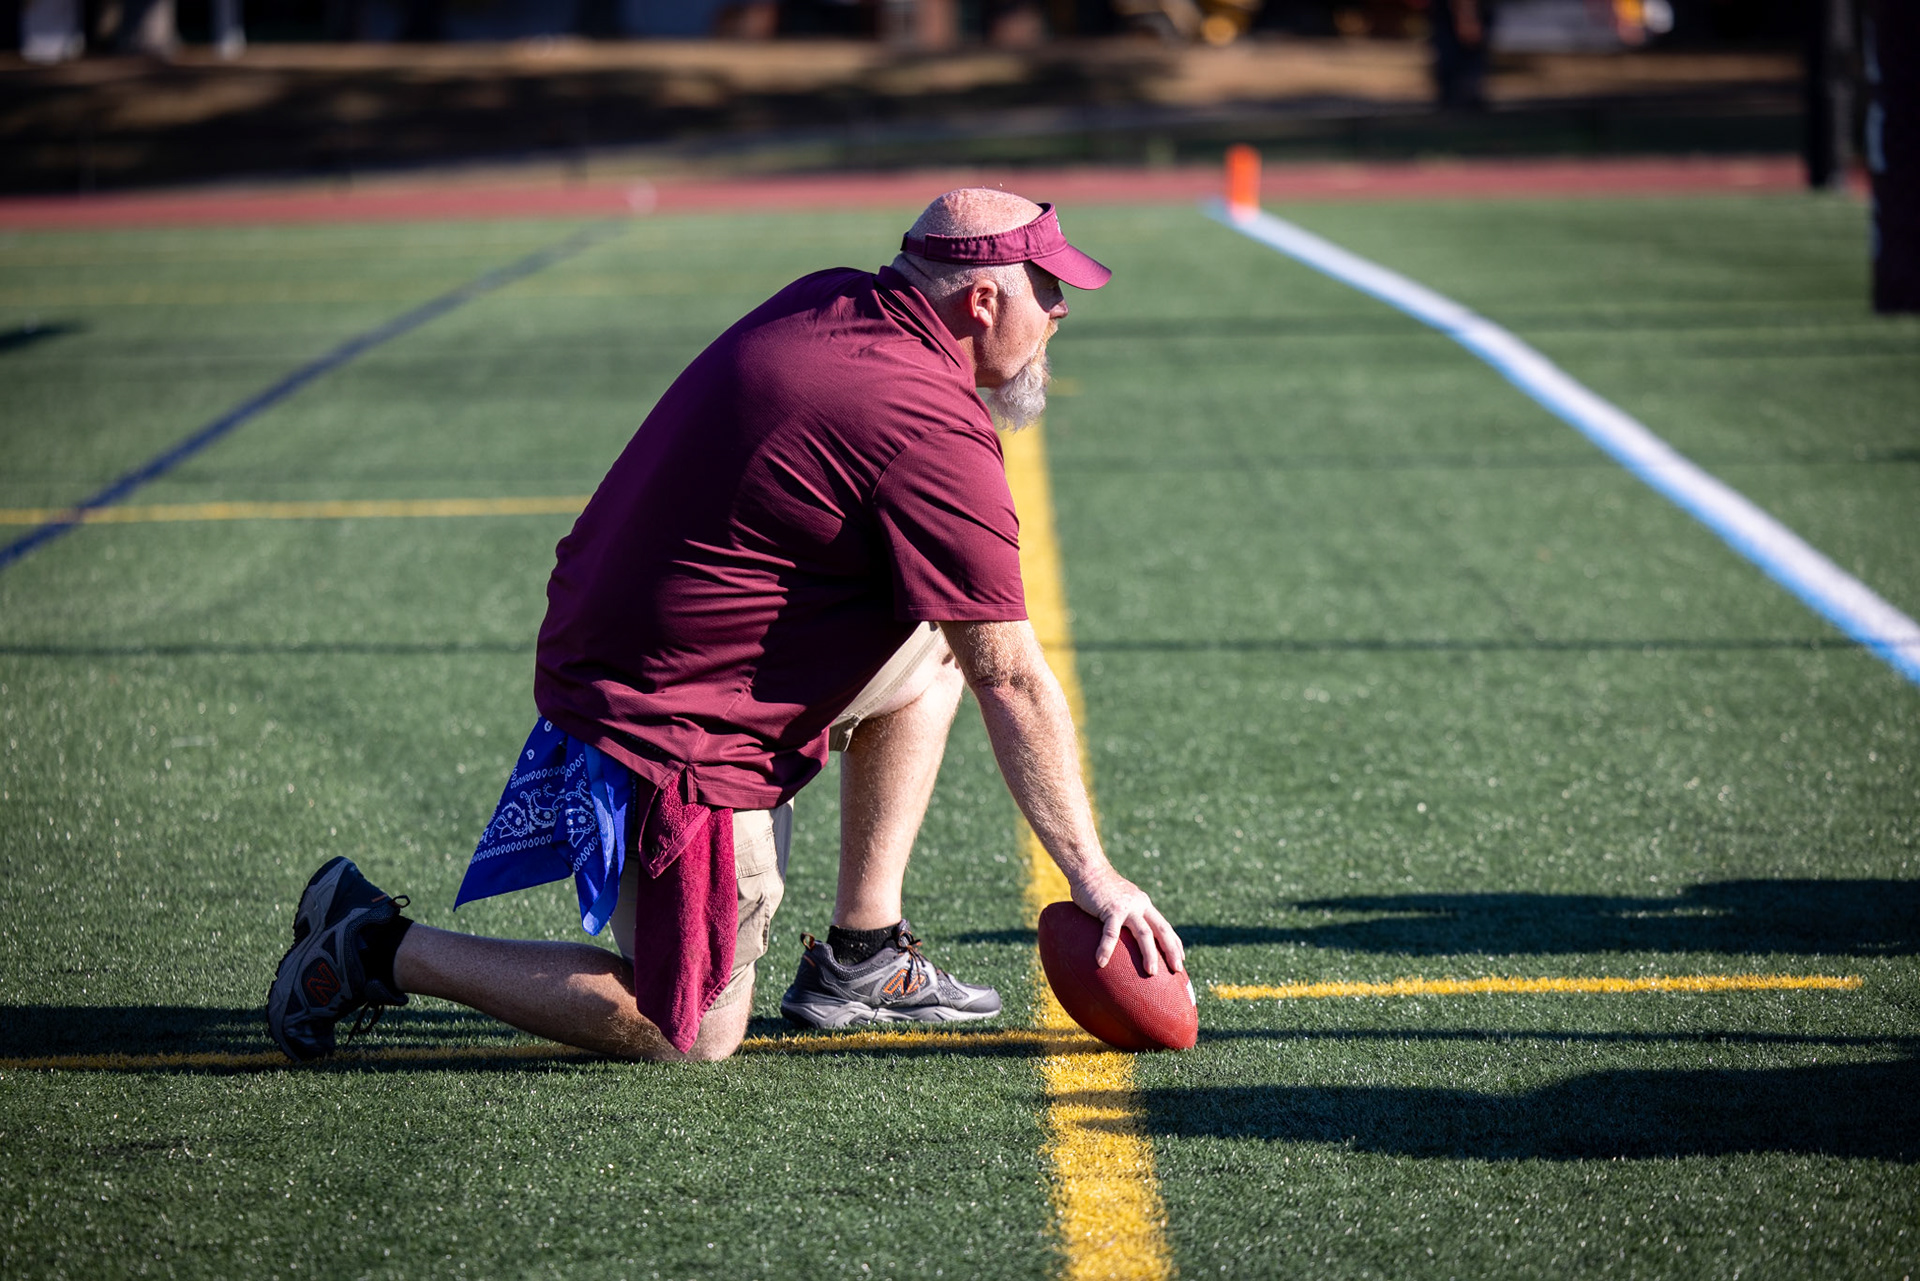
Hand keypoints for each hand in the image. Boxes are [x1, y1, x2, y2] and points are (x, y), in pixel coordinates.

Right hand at [1069, 865, 1185, 976]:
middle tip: (1177, 970)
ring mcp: (1127, 907)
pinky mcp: (1111, 909)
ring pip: (1144, 933)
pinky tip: (1101, 962)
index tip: (1181, 959)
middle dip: (1171, 951)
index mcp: (1144, 905)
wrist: (1088, 868)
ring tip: (1151, 972)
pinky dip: (1106, 948)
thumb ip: (1123, 915)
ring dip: (1149, 954)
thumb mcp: (1119, 901)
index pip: (1164, 926)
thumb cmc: (1099, 888)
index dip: (1174, 943)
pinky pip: (1111, 933)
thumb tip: (1121, 934)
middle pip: (1162, 930)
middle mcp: (1140, 905)